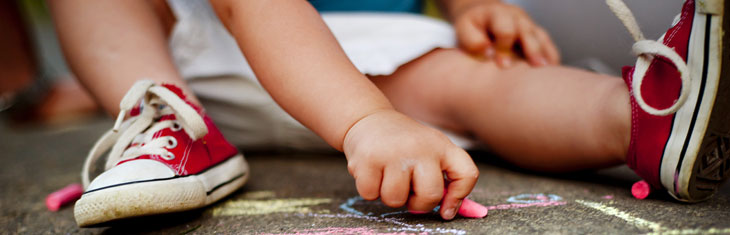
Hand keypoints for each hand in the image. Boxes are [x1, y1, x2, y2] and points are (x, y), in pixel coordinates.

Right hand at [343, 110, 478, 219]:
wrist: (368, 118)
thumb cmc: (402, 144)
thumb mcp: (428, 152)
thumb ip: (442, 180)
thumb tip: (449, 213)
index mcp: (441, 146)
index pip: (467, 174)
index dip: (460, 197)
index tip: (446, 210)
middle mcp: (421, 147)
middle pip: (431, 195)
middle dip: (418, 203)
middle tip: (408, 191)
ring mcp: (394, 152)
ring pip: (396, 200)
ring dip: (389, 196)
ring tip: (387, 176)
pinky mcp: (368, 158)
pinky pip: (370, 194)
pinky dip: (369, 190)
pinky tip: (372, 172)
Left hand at [450, 1, 559, 66]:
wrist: (481, 15)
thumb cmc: (471, 27)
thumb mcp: (464, 29)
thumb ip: (472, 40)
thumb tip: (487, 52)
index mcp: (497, 14)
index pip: (506, 29)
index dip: (504, 48)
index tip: (502, 65)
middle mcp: (516, 17)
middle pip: (528, 32)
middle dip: (532, 50)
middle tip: (535, 67)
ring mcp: (528, 25)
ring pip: (541, 37)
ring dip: (545, 54)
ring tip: (549, 71)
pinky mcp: (535, 34)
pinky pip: (547, 44)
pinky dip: (551, 56)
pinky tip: (554, 72)